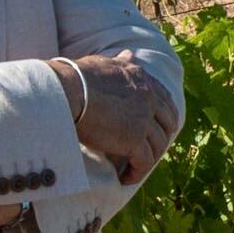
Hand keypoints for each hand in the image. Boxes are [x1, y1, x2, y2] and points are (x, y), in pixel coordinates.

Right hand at [56, 54, 176, 183]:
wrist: (66, 91)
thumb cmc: (76, 77)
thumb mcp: (104, 64)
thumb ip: (120, 62)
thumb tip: (129, 54)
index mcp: (142, 79)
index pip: (165, 99)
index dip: (164, 117)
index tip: (157, 130)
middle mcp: (149, 97)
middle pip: (168, 124)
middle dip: (161, 139)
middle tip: (148, 152)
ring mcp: (144, 118)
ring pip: (158, 146)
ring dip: (148, 160)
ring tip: (134, 169)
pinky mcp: (135, 139)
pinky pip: (145, 162)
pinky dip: (137, 173)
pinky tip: (126, 178)